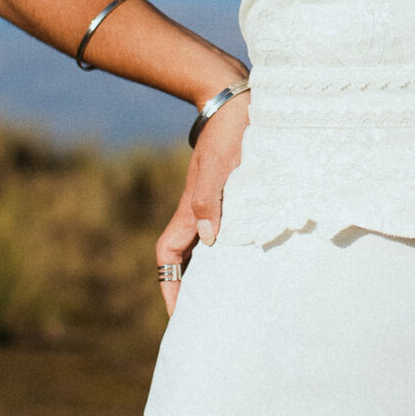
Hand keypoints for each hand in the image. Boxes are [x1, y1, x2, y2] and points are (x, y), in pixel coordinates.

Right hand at [153, 89, 250, 316]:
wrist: (235, 101)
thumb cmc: (229, 133)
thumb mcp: (220, 167)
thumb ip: (210, 201)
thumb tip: (209, 240)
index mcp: (190, 209)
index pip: (169, 255)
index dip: (171, 285)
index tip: (179, 313)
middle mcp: (198, 209)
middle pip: (185, 256)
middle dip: (189, 285)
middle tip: (205, 314)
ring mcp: (212, 201)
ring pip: (203, 244)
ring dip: (209, 269)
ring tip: (226, 295)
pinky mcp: (229, 192)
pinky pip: (221, 228)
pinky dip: (227, 247)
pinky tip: (245, 255)